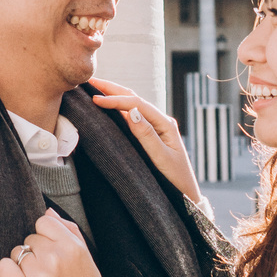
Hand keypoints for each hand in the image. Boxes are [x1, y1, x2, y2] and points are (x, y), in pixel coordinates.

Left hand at [0, 210, 106, 276]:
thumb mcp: (86, 258)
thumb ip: (69, 230)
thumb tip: (48, 211)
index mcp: (73, 247)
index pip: (44, 222)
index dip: (45, 235)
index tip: (51, 250)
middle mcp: (56, 258)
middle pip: (30, 238)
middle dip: (36, 251)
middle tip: (48, 271)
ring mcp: (39, 275)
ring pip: (17, 253)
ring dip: (24, 264)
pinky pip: (4, 267)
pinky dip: (8, 272)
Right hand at [88, 77, 201, 202]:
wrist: (186, 196)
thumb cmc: (176, 180)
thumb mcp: (161, 159)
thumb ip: (147, 136)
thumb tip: (131, 111)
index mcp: (165, 124)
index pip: (137, 104)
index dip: (115, 99)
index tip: (95, 99)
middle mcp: (161, 122)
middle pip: (134, 98)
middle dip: (112, 88)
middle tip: (89, 80)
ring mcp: (155, 128)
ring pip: (131, 106)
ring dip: (114, 95)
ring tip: (94, 88)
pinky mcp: (149, 135)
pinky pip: (131, 118)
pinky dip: (117, 109)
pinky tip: (106, 107)